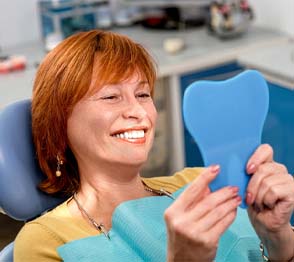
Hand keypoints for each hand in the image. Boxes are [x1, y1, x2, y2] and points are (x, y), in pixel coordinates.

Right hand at [164, 165, 240, 261]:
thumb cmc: (181, 237)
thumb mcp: (180, 217)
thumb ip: (192, 202)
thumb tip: (209, 185)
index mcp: (173, 212)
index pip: (191, 190)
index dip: (205, 177)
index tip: (216, 168)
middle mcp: (182, 222)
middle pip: (208, 201)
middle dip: (223, 192)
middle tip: (233, 187)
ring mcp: (195, 233)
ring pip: (218, 212)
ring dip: (230, 203)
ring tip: (236, 197)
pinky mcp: (207, 242)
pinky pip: (223, 223)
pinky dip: (231, 215)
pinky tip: (234, 210)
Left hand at [246, 144, 293, 259]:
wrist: (263, 223)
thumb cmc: (253, 203)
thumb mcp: (244, 185)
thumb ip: (243, 172)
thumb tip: (229, 164)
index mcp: (267, 164)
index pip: (265, 149)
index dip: (256, 157)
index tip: (247, 170)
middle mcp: (280, 170)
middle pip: (263, 168)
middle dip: (251, 186)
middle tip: (249, 197)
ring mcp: (288, 180)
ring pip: (267, 182)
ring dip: (258, 196)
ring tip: (259, 203)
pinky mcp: (293, 191)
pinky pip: (273, 191)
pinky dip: (266, 200)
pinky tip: (268, 206)